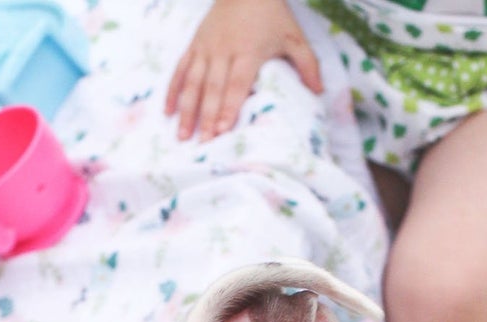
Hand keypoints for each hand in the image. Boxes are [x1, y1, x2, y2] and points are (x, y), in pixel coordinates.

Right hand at [166, 0, 323, 142]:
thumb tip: (319, 91)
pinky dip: (173, 91)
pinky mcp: (195, 45)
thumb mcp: (294, 36)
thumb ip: (307, 64)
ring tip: (182, 135)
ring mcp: (206, 48)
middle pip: (212, 88)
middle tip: (203, 143)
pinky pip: (181, 70)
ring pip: (193, 82)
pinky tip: (167, 112)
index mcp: (247, 51)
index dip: (228, 107)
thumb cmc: (271, 13)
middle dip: (206, 116)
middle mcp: (223, 51)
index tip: (222, 130)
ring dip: (187, 110)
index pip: (236, 84)